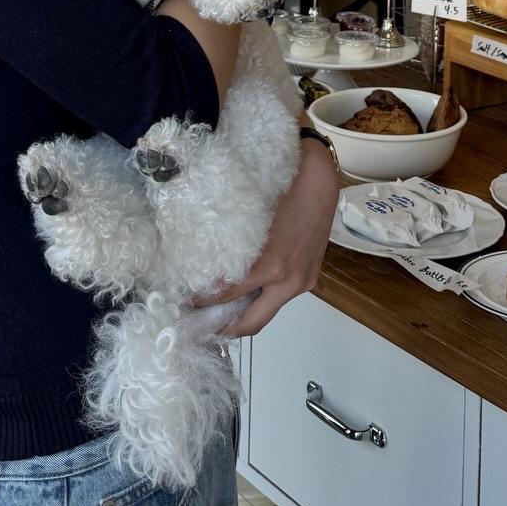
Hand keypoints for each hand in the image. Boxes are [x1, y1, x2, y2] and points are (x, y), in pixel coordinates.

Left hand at [192, 139, 338, 338]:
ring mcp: (302, 282)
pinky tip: (247, 289)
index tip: (186, 301)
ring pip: (267, 312)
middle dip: (225, 327)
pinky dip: (262, 298)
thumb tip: (205, 267)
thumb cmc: (282, 187)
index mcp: (270, 266)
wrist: (320, 178)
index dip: (203, 302)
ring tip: (220, 308)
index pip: (226, 296)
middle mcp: (287, 281)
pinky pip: (280, 297)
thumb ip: (230, 246)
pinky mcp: (310, 278)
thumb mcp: (249, 215)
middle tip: (202, 323)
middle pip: (251, 322)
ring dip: (244, 314)